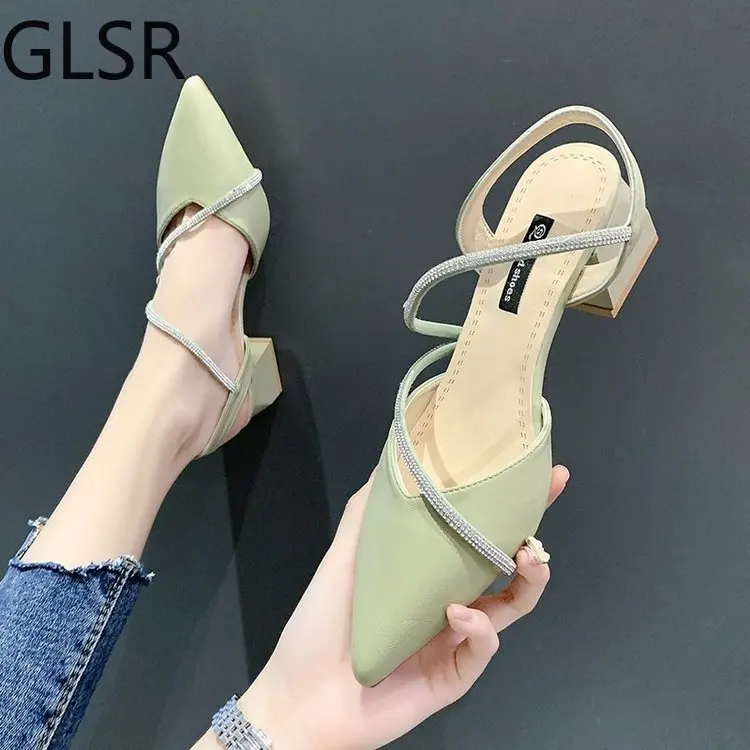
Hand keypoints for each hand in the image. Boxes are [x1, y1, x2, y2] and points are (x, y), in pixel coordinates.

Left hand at [238, 465, 569, 749]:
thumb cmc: (320, 624)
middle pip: (505, 567)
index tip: (544, 477)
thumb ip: (366, 514)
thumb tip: (390, 460)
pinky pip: (482, 647)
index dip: (513, 507)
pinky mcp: (454, 676)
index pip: (477, 533)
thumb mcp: (343, 559)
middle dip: (533, 538)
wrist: (302, 697)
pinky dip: (478, 627)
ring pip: (511, 607)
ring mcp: (455, 639)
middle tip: (540, 513)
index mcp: (429, 572)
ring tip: (526, 557)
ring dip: (527, 580)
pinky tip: (456, 614)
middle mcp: (449, 599)